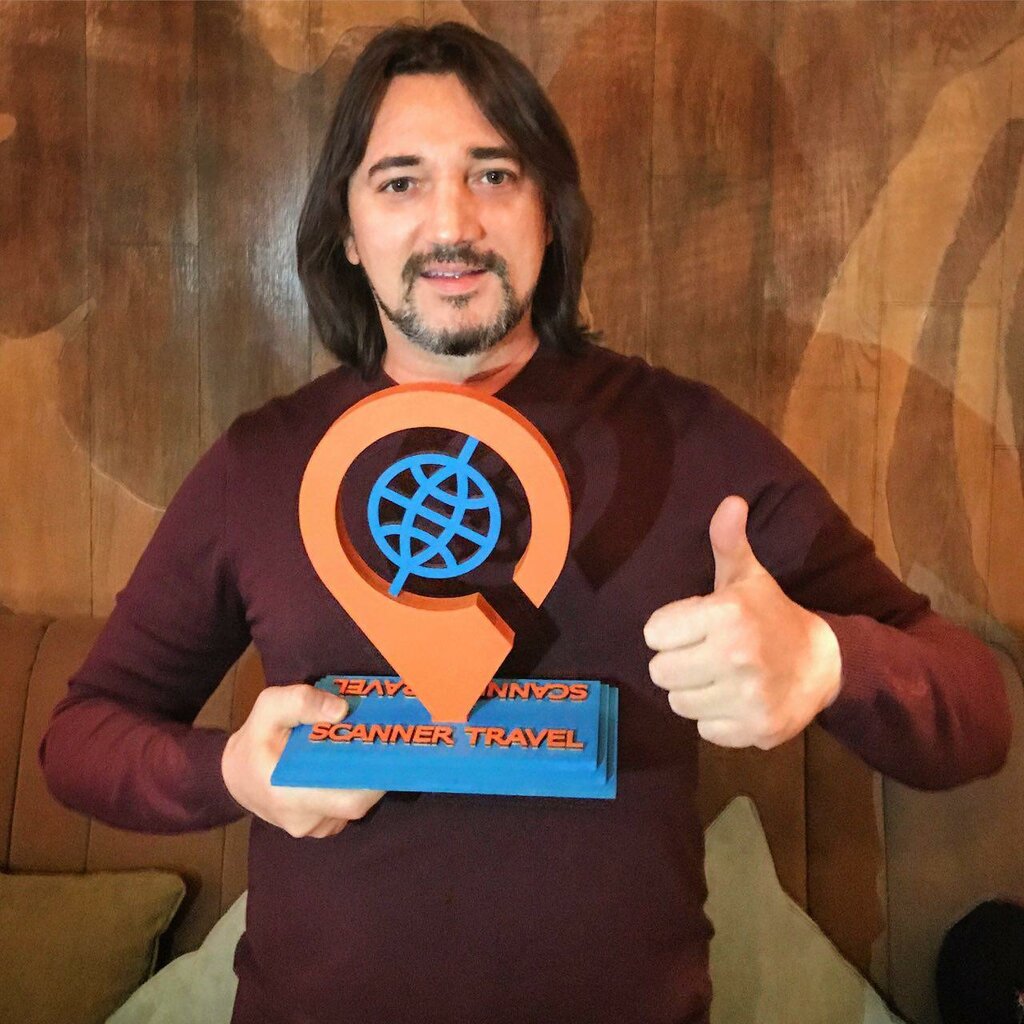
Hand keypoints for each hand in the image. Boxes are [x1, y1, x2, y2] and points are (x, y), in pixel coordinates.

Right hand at [221, 684, 384, 837]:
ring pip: (354, 805)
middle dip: (377, 772)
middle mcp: (305, 820)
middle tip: (388, 742)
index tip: (390, 750)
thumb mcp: (269, 707)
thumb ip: (301, 702)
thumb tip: (342, 710)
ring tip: (375, 748)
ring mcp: (315, 828)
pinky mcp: (321, 827)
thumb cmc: (256, 739)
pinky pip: (347, 808)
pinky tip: (358, 762)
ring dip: (367, 778)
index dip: (376, 778)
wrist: (236, 775)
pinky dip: (356, 785)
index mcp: (289, 795)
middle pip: (358, 803)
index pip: (349, 799)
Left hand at [644, 495, 841, 748]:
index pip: (654, 633)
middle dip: (677, 663)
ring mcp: (747, 697)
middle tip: (703, 654)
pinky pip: (704, 730)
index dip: (669, 630)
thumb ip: (728, 543)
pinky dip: (716, 719)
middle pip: (660, 672)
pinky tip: (735, 700)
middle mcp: (736, 656)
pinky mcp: (756, 730)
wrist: (825, 664)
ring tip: (718, 677)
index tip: (692, 628)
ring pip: (678, 703)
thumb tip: (730, 501)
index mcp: (727, 614)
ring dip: (693, 692)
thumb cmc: (772, 615)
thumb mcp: (748, 577)